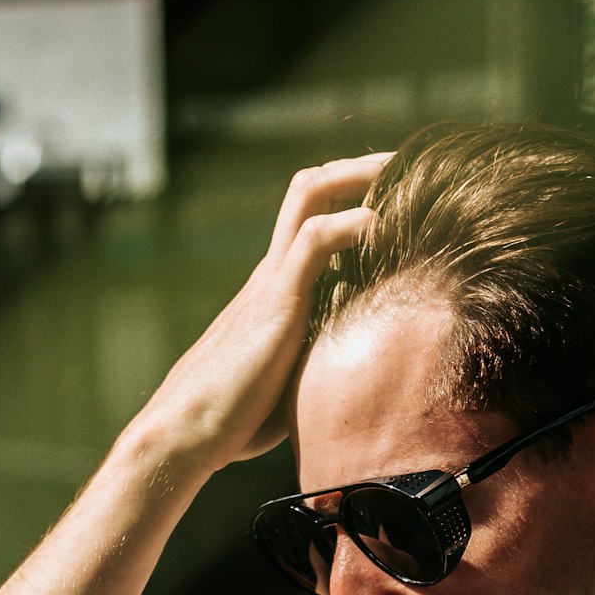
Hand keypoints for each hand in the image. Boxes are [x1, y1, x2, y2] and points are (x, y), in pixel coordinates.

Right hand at [130, 152, 392, 472]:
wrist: (187, 431)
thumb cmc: (233, 421)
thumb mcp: (288, 383)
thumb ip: (317, 362)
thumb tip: (360, 378)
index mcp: (275, 289)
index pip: (312, 218)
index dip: (351, 197)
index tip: (397, 195)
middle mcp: (271, 272)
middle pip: (310, 188)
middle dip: (360, 168)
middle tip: (407, 162)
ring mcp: (271, 281)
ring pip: (309, 195)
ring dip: (357, 175)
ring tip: (400, 169)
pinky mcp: (274, 300)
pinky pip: (314, 241)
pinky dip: (351, 223)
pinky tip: (383, 221)